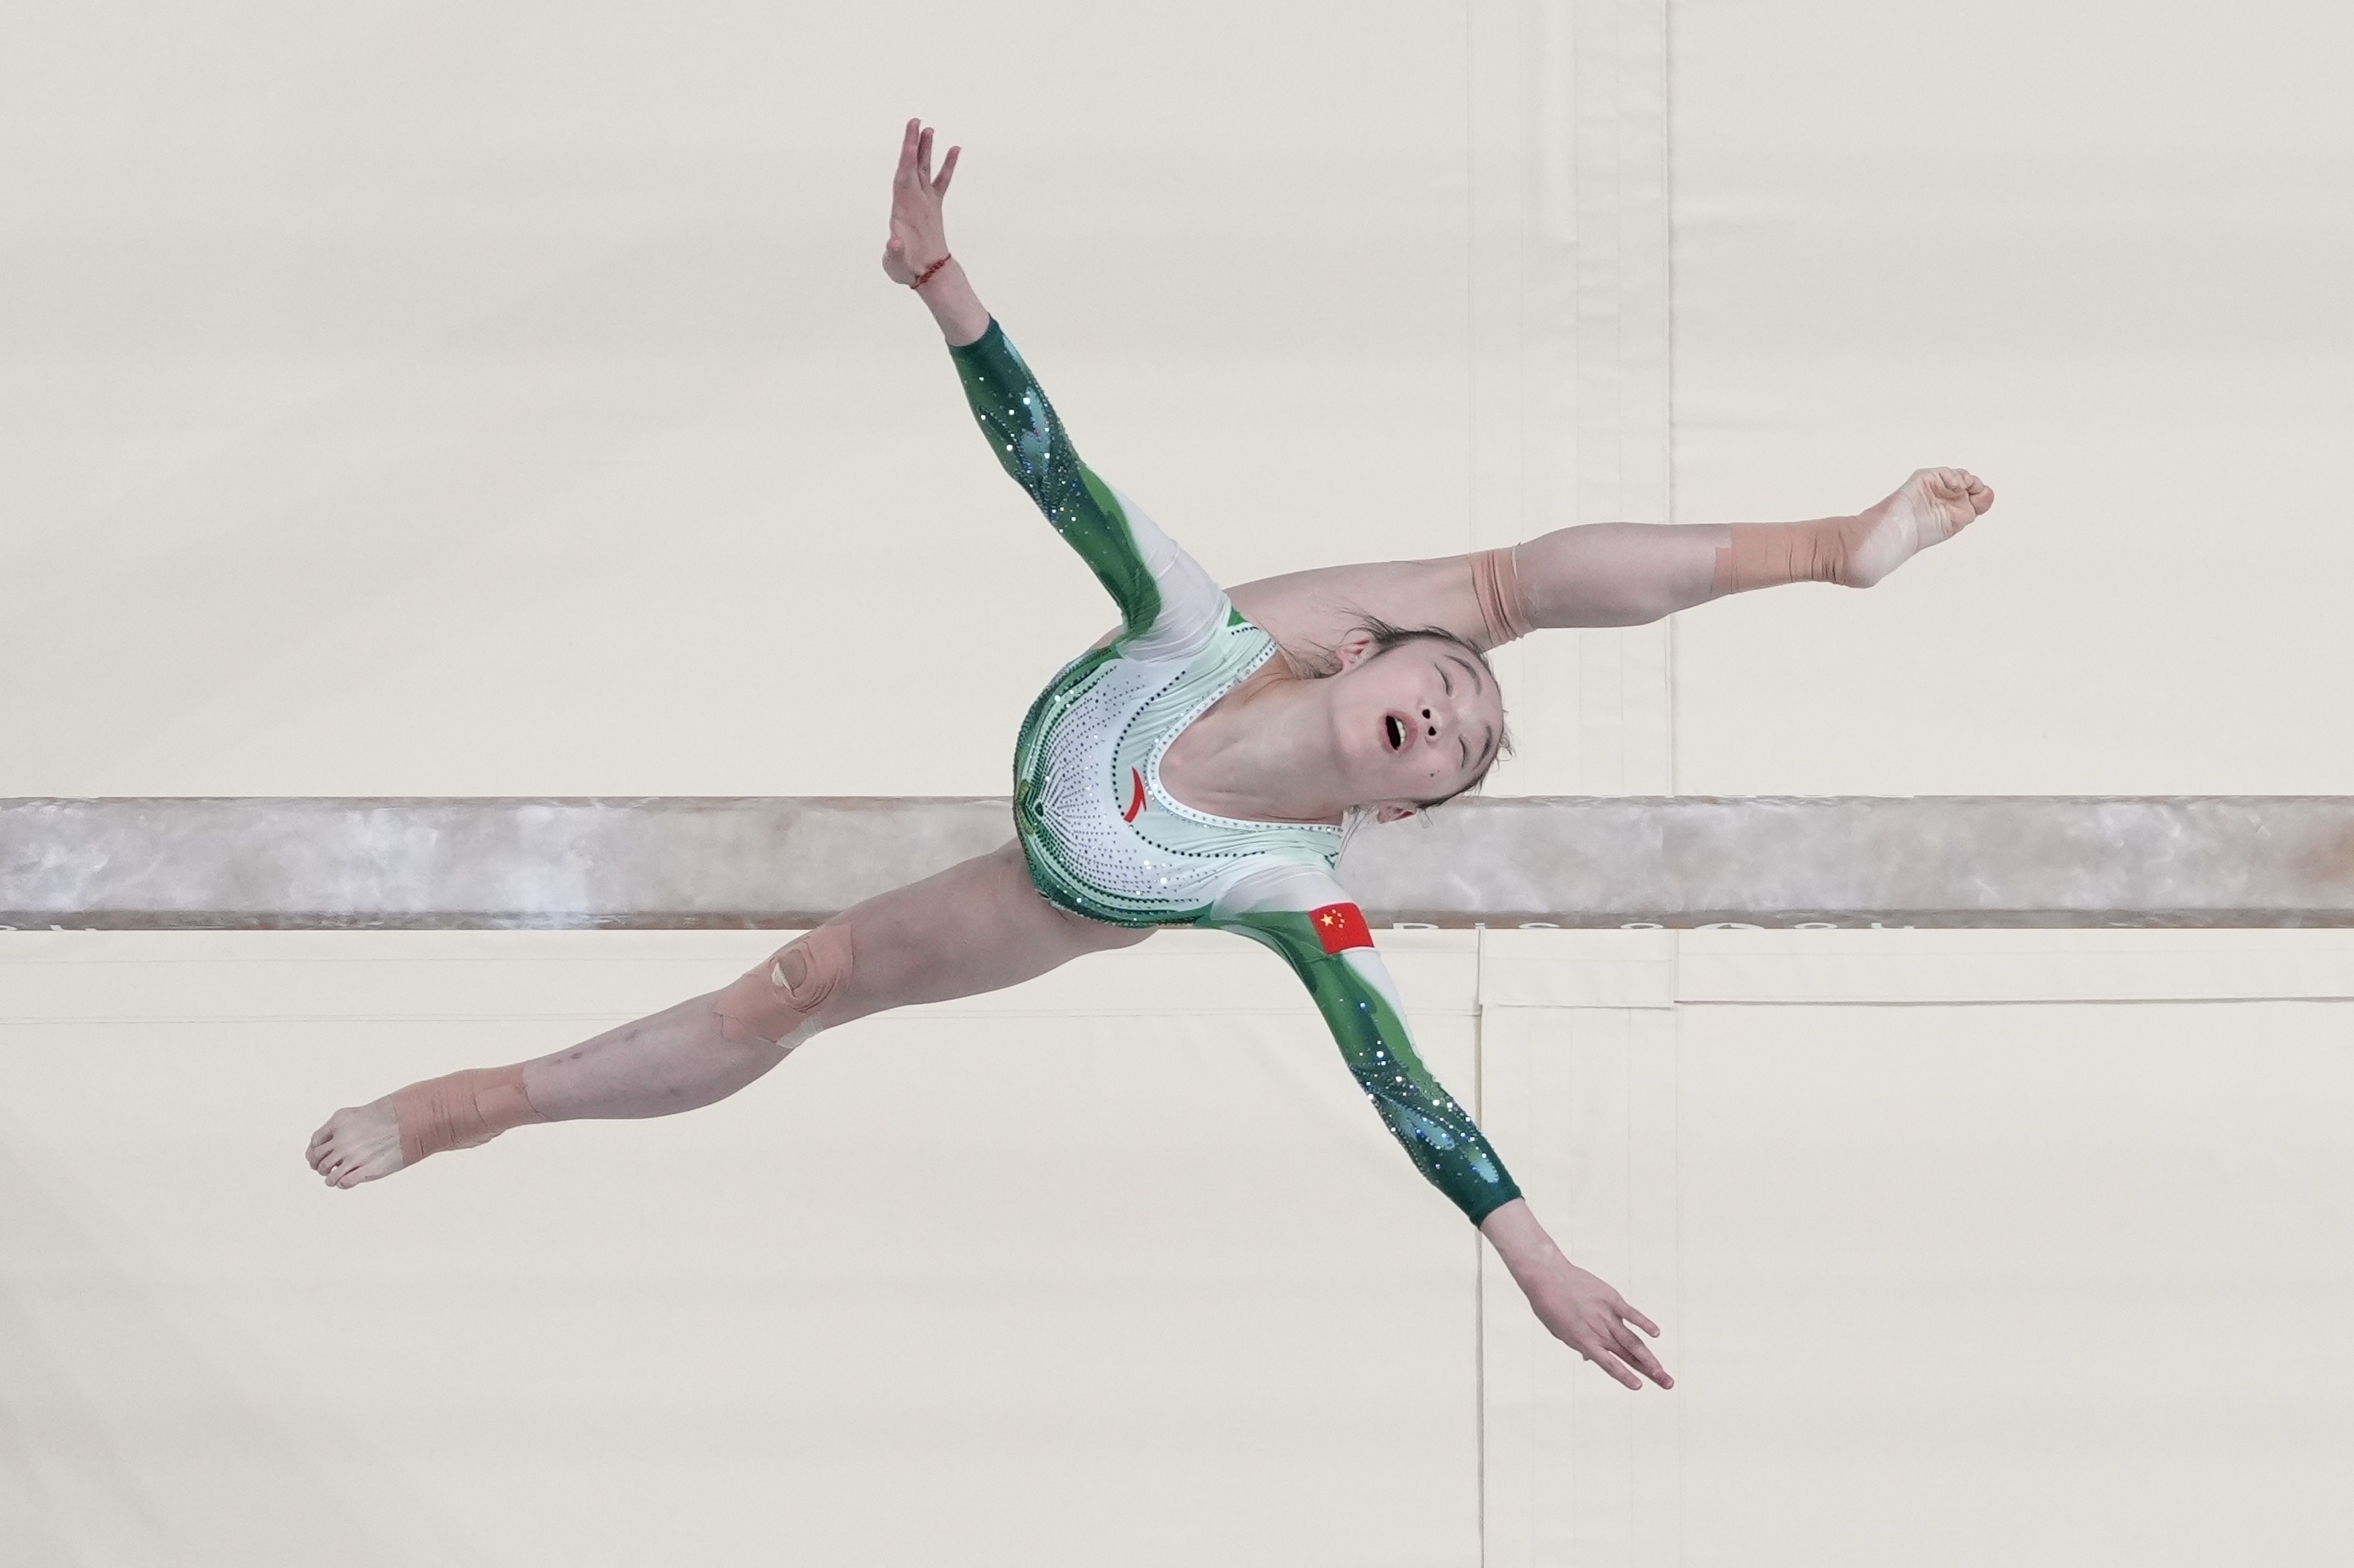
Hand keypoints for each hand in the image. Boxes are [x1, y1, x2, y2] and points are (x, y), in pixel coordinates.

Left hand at [881, 117, 958, 284]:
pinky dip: (947, 166)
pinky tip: (954, 150)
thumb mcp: (895, 264)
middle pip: (911, 166)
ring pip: (924, 170)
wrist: (923, 275)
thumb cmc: (906, 269)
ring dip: (926, 150)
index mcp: (901, 210)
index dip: (906, 157)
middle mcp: (910, 201)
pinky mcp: (934, 206)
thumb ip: (894, 252)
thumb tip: (894, 242)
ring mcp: (923, 202)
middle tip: (916, 121)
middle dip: (913, 144)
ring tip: (930, 130)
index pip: (903, 177)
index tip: (909, 139)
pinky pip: (942, 182)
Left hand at [1481, 1198, 1671, 1389]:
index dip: (1625, 1376)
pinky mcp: (1611, 1298)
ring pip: (1633, 1340)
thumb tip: (1590, 1358)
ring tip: (1663, 1370)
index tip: (1638, 1386)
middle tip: (1667, 1383)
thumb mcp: (1559, 1331)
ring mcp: (1606, 1315)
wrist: (1546, 1276)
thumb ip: (1578, 1345)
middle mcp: (1598, 1332)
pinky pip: (1631, 1313)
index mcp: (1584, 1342)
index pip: (1609, 1365)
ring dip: (1650, 1357)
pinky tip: (1656, 1333)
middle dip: (1649, 1371)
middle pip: (1629, 1355)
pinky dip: (1644, 1323)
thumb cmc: (1548, 1305)